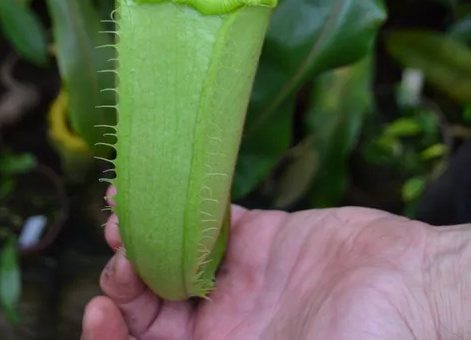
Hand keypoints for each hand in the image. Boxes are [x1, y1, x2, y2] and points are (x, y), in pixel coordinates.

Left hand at [82, 192, 468, 338]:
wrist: (413, 289)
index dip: (114, 339)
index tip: (99, 313)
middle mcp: (222, 326)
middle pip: (152, 306)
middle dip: (123, 283)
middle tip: (118, 254)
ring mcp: (239, 280)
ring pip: (171, 257)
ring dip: (142, 239)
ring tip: (121, 218)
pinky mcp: (260, 237)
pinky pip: (210, 219)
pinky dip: (181, 205)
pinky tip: (156, 188)